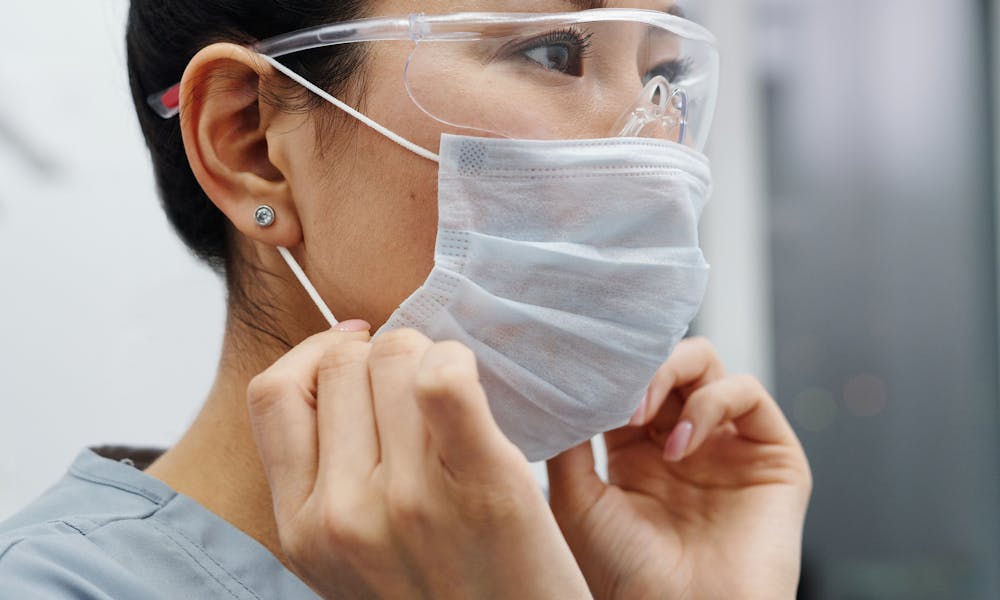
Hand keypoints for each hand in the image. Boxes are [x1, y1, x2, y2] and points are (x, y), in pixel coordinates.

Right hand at [247, 323, 591, 599]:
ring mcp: (409, 500)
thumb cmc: (437, 596)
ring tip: (455, 392)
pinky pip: (445, 383)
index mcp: (299, 528)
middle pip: (340, 365)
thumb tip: (339, 362)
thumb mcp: (350, 554)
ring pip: (396, 356)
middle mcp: (341, 514)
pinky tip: (475, 378)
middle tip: (419, 380)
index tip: (355, 353)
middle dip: (379, 353)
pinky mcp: (482, 486)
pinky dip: (457, 361)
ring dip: (428, 354)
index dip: (314, 356)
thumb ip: (326, 479)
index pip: (273, 393)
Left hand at [547, 338, 811, 599]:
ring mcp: (728, 446)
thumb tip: (557, 386)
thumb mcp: (577, 500)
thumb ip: (569, 442)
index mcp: (636, 452)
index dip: (606, 370)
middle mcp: (683, 443)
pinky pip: (747, 394)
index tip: (579, 365)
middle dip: (638, 366)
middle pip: (666, 365)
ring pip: (706, 366)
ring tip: (640, 416)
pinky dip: (711, 402)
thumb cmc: (624, 576)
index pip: (627, 382)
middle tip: (614, 391)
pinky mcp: (772, 455)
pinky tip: (680, 444)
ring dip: (669, 374)